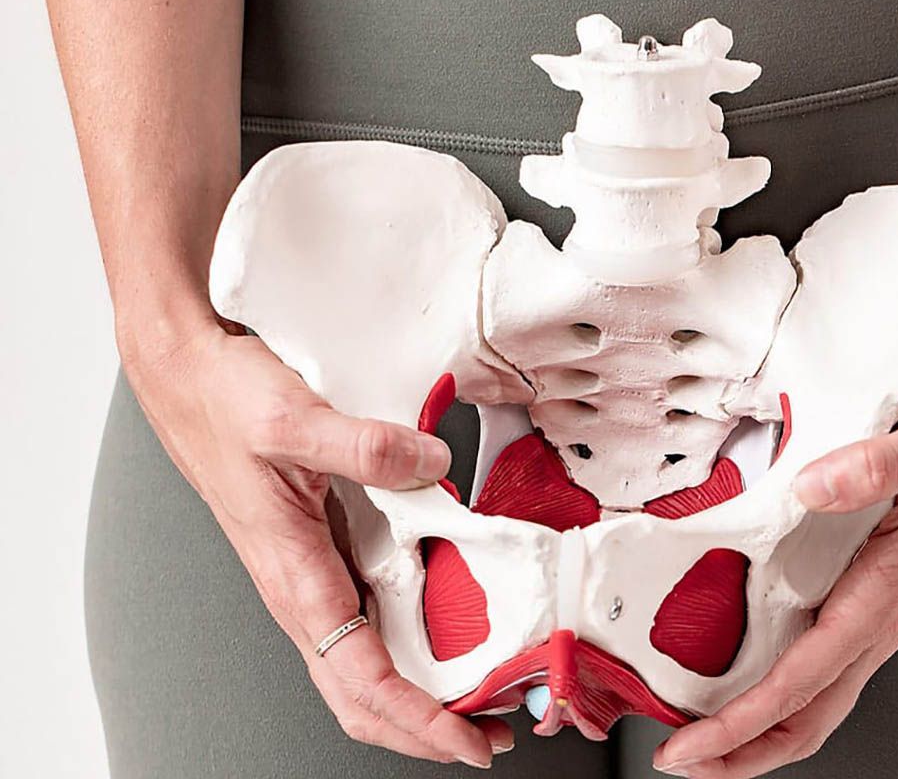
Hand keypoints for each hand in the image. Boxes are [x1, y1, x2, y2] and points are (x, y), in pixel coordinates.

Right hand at [122, 321, 508, 768]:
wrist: (186, 377)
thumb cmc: (221, 405)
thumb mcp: (293, 420)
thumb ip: (366, 446)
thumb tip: (432, 467)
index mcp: (295, 578)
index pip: (363, 681)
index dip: (421, 722)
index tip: (469, 741)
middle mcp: (303, 589)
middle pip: (363, 696)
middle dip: (426, 730)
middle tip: (489, 739)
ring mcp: (312, 575)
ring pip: (366, 665)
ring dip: (420, 694)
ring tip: (479, 698)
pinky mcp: (321, 551)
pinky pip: (369, 620)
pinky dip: (409, 646)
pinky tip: (447, 631)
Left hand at [653, 351, 897, 777]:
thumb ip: (876, 464)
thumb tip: (814, 488)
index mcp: (889, 588)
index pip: (807, 679)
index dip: (745, 721)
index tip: (695, 744)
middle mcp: (881, 611)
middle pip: (810, 713)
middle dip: (743, 749)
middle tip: (681, 759)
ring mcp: (876, 608)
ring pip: (815, 693)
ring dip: (757, 725)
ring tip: (700, 735)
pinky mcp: (869, 591)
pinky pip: (820, 658)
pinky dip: (776, 684)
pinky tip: (741, 672)